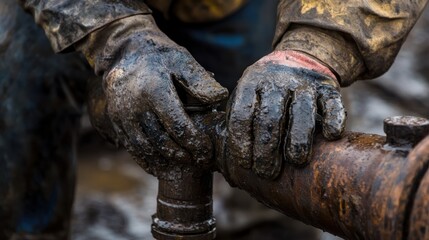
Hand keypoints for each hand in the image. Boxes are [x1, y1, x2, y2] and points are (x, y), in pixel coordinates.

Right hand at [81, 15, 227, 175]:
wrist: (124, 49)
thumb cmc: (159, 56)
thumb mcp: (182, 60)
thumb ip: (201, 81)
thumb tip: (220, 98)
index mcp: (155, 91)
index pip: (178, 127)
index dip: (194, 144)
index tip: (206, 152)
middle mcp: (134, 106)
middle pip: (161, 142)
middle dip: (182, 156)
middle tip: (198, 162)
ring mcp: (121, 115)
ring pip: (145, 148)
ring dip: (164, 161)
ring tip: (181, 165)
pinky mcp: (114, 120)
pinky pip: (131, 146)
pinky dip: (145, 159)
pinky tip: (159, 164)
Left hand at [226, 50, 345, 178]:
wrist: (298, 57)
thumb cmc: (266, 89)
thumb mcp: (247, 93)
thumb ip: (238, 118)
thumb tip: (234, 160)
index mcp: (251, 83)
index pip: (241, 114)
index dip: (241, 142)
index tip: (245, 164)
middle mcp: (276, 80)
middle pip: (270, 117)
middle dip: (266, 149)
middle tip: (266, 172)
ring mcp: (303, 83)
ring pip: (302, 110)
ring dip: (298, 139)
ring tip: (296, 161)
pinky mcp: (327, 87)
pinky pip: (332, 103)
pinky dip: (333, 119)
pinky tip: (330, 136)